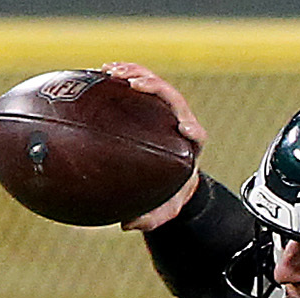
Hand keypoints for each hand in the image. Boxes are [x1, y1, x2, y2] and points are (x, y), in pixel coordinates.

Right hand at [101, 62, 206, 229]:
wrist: (169, 178)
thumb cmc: (168, 194)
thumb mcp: (163, 211)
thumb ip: (151, 219)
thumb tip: (128, 224)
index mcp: (190, 147)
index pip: (196, 134)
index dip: (192, 127)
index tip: (183, 128)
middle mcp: (181, 123)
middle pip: (174, 99)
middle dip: (155, 88)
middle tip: (132, 84)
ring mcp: (166, 110)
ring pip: (156, 85)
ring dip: (136, 73)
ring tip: (111, 71)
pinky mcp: (151, 103)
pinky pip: (139, 82)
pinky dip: (124, 73)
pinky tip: (102, 71)